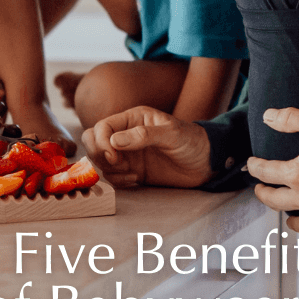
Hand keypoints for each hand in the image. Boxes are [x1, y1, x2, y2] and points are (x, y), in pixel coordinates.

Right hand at [81, 106, 213, 188]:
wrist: (206, 163)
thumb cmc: (192, 141)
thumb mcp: (171, 134)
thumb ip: (144, 135)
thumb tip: (114, 141)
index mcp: (133, 119)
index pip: (102, 126)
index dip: (102, 142)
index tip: (115, 157)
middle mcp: (126, 134)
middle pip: (93, 140)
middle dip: (99, 155)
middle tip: (117, 164)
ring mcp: (128, 153)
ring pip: (100, 160)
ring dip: (110, 170)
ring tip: (132, 173)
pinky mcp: (132, 170)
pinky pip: (112, 175)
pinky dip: (118, 180)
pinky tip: (136, 179)